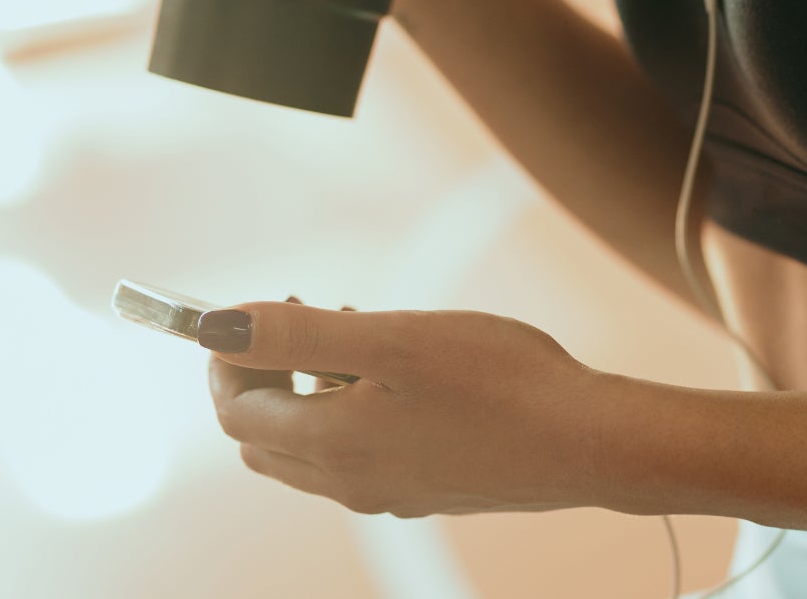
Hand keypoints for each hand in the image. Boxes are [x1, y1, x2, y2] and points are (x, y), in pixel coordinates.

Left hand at [201, 298, 609, 516]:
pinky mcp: (425, 490)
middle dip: (263, 379)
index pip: (235, 411)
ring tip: (360, 339)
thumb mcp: (392, 340)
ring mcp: (388, 493)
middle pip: (262, 438)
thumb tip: (219, 325)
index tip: (260, 313)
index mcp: (331, 446)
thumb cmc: (499, 383)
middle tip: (305, 325)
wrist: (587, 443)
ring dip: (308, 396)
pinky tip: (404, 378)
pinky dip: (350, 416)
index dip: (230, 359)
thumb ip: (301, 334)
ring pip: (309, 452)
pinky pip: (356, 458)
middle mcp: (349, 482)